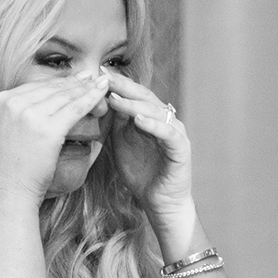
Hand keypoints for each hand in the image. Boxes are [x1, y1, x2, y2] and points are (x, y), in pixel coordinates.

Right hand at [0, 70, 113, 205]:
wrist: (7, 192)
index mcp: (2, 100)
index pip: (35, 86)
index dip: (57, 83)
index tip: (72, 79)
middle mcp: (15, 103)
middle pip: (52, 88)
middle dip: (75, 82)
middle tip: (92, 76)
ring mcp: (32, 115)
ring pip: (65, 96)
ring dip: (86, 87)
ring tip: (101, 82)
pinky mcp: (49, 130)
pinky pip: (75, 109)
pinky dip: (91, 98)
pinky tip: (102, 92)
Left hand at [102, 72, 201, 244]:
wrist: (159, 202)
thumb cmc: (140, 174)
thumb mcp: (120, 144)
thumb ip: (114, 124)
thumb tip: (102, 100)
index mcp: (150, 117)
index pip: (133, 94)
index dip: (117, 84)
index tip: (96, 75)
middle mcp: (164, 120)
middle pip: (145, 96)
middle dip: (124, 87)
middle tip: (104, 78)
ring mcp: (174, 132)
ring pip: (155, 111)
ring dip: (134, 104)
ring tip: (115, 98)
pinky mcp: (181, 148)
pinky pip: (168, 133)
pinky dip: (154, 125)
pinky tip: (139, 120)